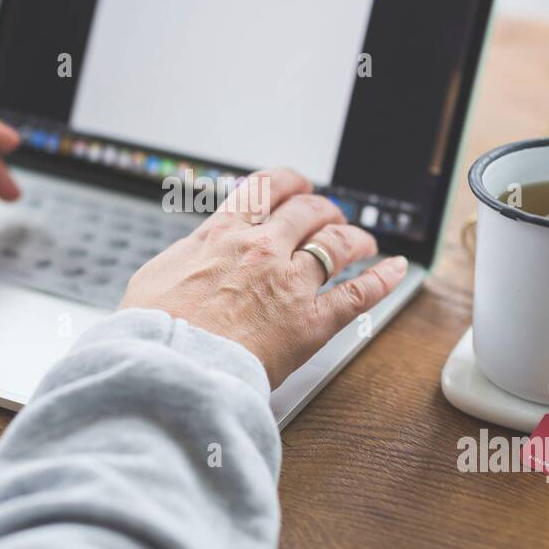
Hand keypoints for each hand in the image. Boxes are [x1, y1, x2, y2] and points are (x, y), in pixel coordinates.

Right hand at [120, 168, 408, 386]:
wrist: (171, 366)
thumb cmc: (154, 331)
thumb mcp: (155, 277)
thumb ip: (183, 258)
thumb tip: (190, 254)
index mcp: (221, 235)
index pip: (263, 191)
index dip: (286, 182)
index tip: (296, 185)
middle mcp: (261, 250)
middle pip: (306, 212)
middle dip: (323, 210)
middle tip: (330, 216)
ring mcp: (290, 283)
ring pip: (337, 245)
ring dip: (354, 237)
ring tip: (363, 239)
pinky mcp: (311, 321)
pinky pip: (358, 293)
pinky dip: (381, 278)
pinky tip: (394, 268)